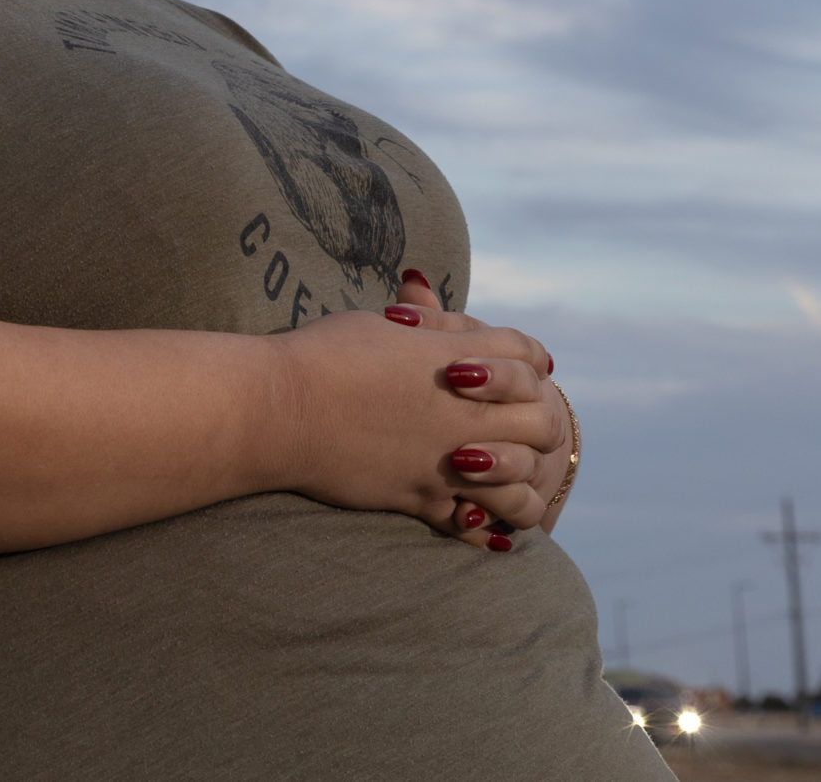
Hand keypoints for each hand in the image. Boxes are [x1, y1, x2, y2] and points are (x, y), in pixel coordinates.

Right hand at [269, 283, 562, 545]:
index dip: (527, 359)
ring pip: (524, 483)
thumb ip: (421, 321)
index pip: (527, 355)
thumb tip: (429, 293)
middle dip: (535, 420)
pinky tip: (480, 525)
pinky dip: (485, 529)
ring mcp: (450, 460)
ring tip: (504, 480)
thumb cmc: (319, 356)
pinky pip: (477, 526)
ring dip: (521, 480)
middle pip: (541, 420)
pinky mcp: (424, 499)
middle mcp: (467, 412)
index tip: (518, 365)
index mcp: (458, 359)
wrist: (279, 409)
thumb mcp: (377, 324)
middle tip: (514, 423)